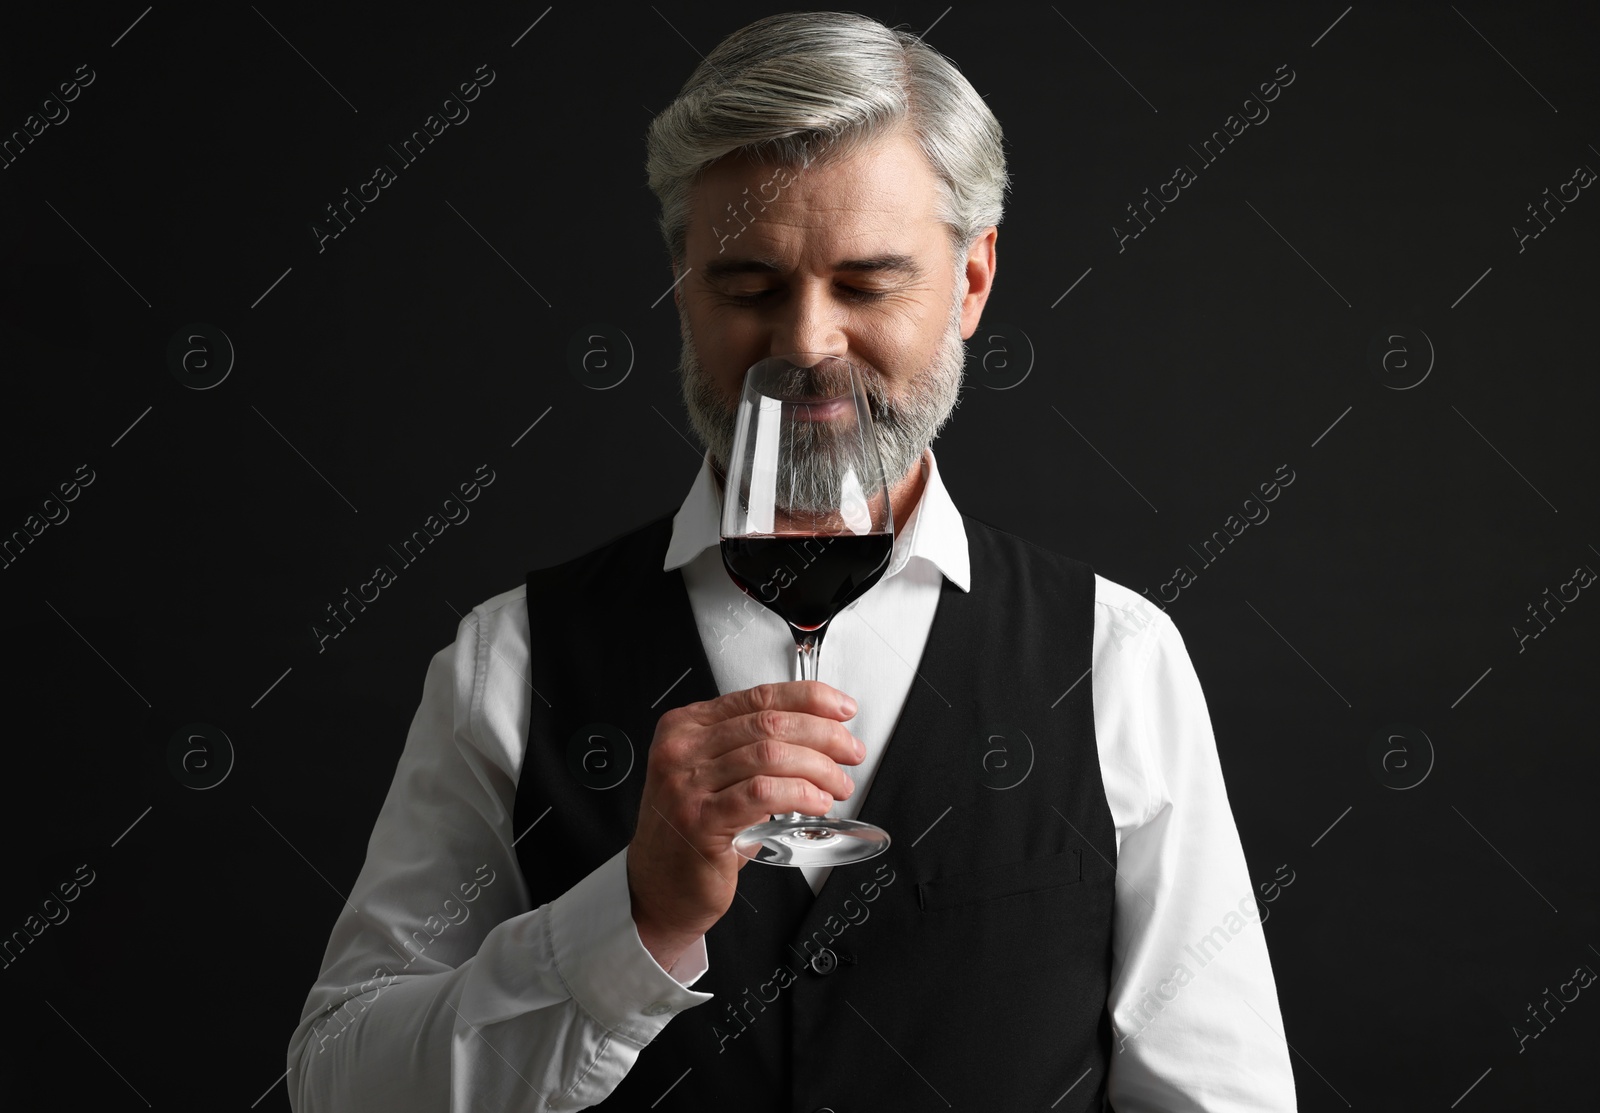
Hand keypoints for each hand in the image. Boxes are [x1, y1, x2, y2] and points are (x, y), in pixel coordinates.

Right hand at [626, 679, 863, 971]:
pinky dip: (799, 793)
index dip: (809, 699)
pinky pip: (762, 793)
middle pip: (769, 723)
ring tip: (838, 783)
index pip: (758, 697)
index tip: (841, 709)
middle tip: (850, 752)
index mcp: (685, 727)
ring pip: (770, 755)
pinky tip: (817, 802)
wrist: (658, 888)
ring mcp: (686, 784)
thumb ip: (750, 748)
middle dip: (823, 734)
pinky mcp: (699, 820)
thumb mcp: (715, 776)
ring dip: (818, 767)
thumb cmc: (691, 833)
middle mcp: (681, 749)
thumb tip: (817, 733)